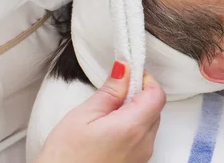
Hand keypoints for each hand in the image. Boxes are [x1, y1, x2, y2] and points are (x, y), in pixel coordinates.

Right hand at [36, 62, 165, 162]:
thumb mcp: (83, 116)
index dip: (145, 79)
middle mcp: (144, 143)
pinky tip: (108, 131)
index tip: (128, 75)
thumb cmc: (65, 158)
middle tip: (114, 92)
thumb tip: (125, 69)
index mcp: (133, 127)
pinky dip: (132, 129)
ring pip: (149, 123)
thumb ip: (110, 91)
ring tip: (107, 115)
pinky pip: (142, 139)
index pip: (157, 94)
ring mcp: (142, 156)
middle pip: (155, 108)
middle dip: (138, 95)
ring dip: (135, 112)